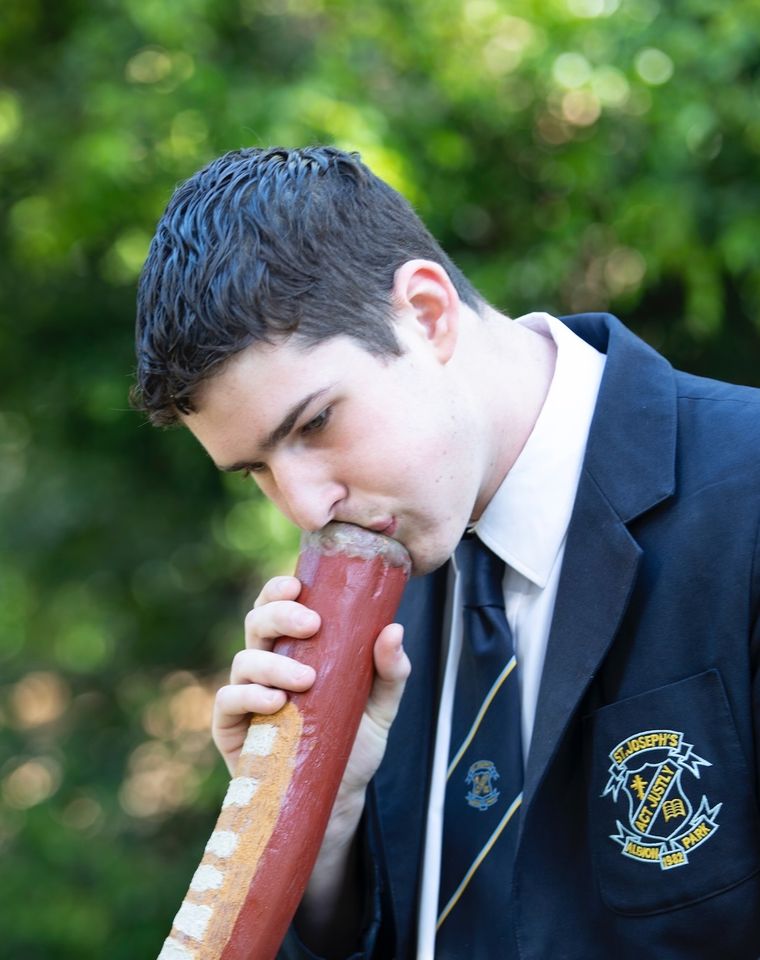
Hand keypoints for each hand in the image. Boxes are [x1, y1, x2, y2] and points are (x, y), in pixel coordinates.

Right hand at [212, 572, 410, 951]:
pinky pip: (228, 701)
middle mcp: (266, 665)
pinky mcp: (232, 731)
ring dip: (273, 661)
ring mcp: (246, 697)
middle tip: (313, 625)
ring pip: (243, 659)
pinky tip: (277, 703)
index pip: (277, 606)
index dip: (279, 590)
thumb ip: (390, 670)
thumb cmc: (353, 743)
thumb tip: (393, 630)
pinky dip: (249, 696)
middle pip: (256, 622)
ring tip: (307, 679)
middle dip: (279, 614)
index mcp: (294, 648)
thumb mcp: (381, 706)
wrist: (337, 801)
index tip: (299, 585)